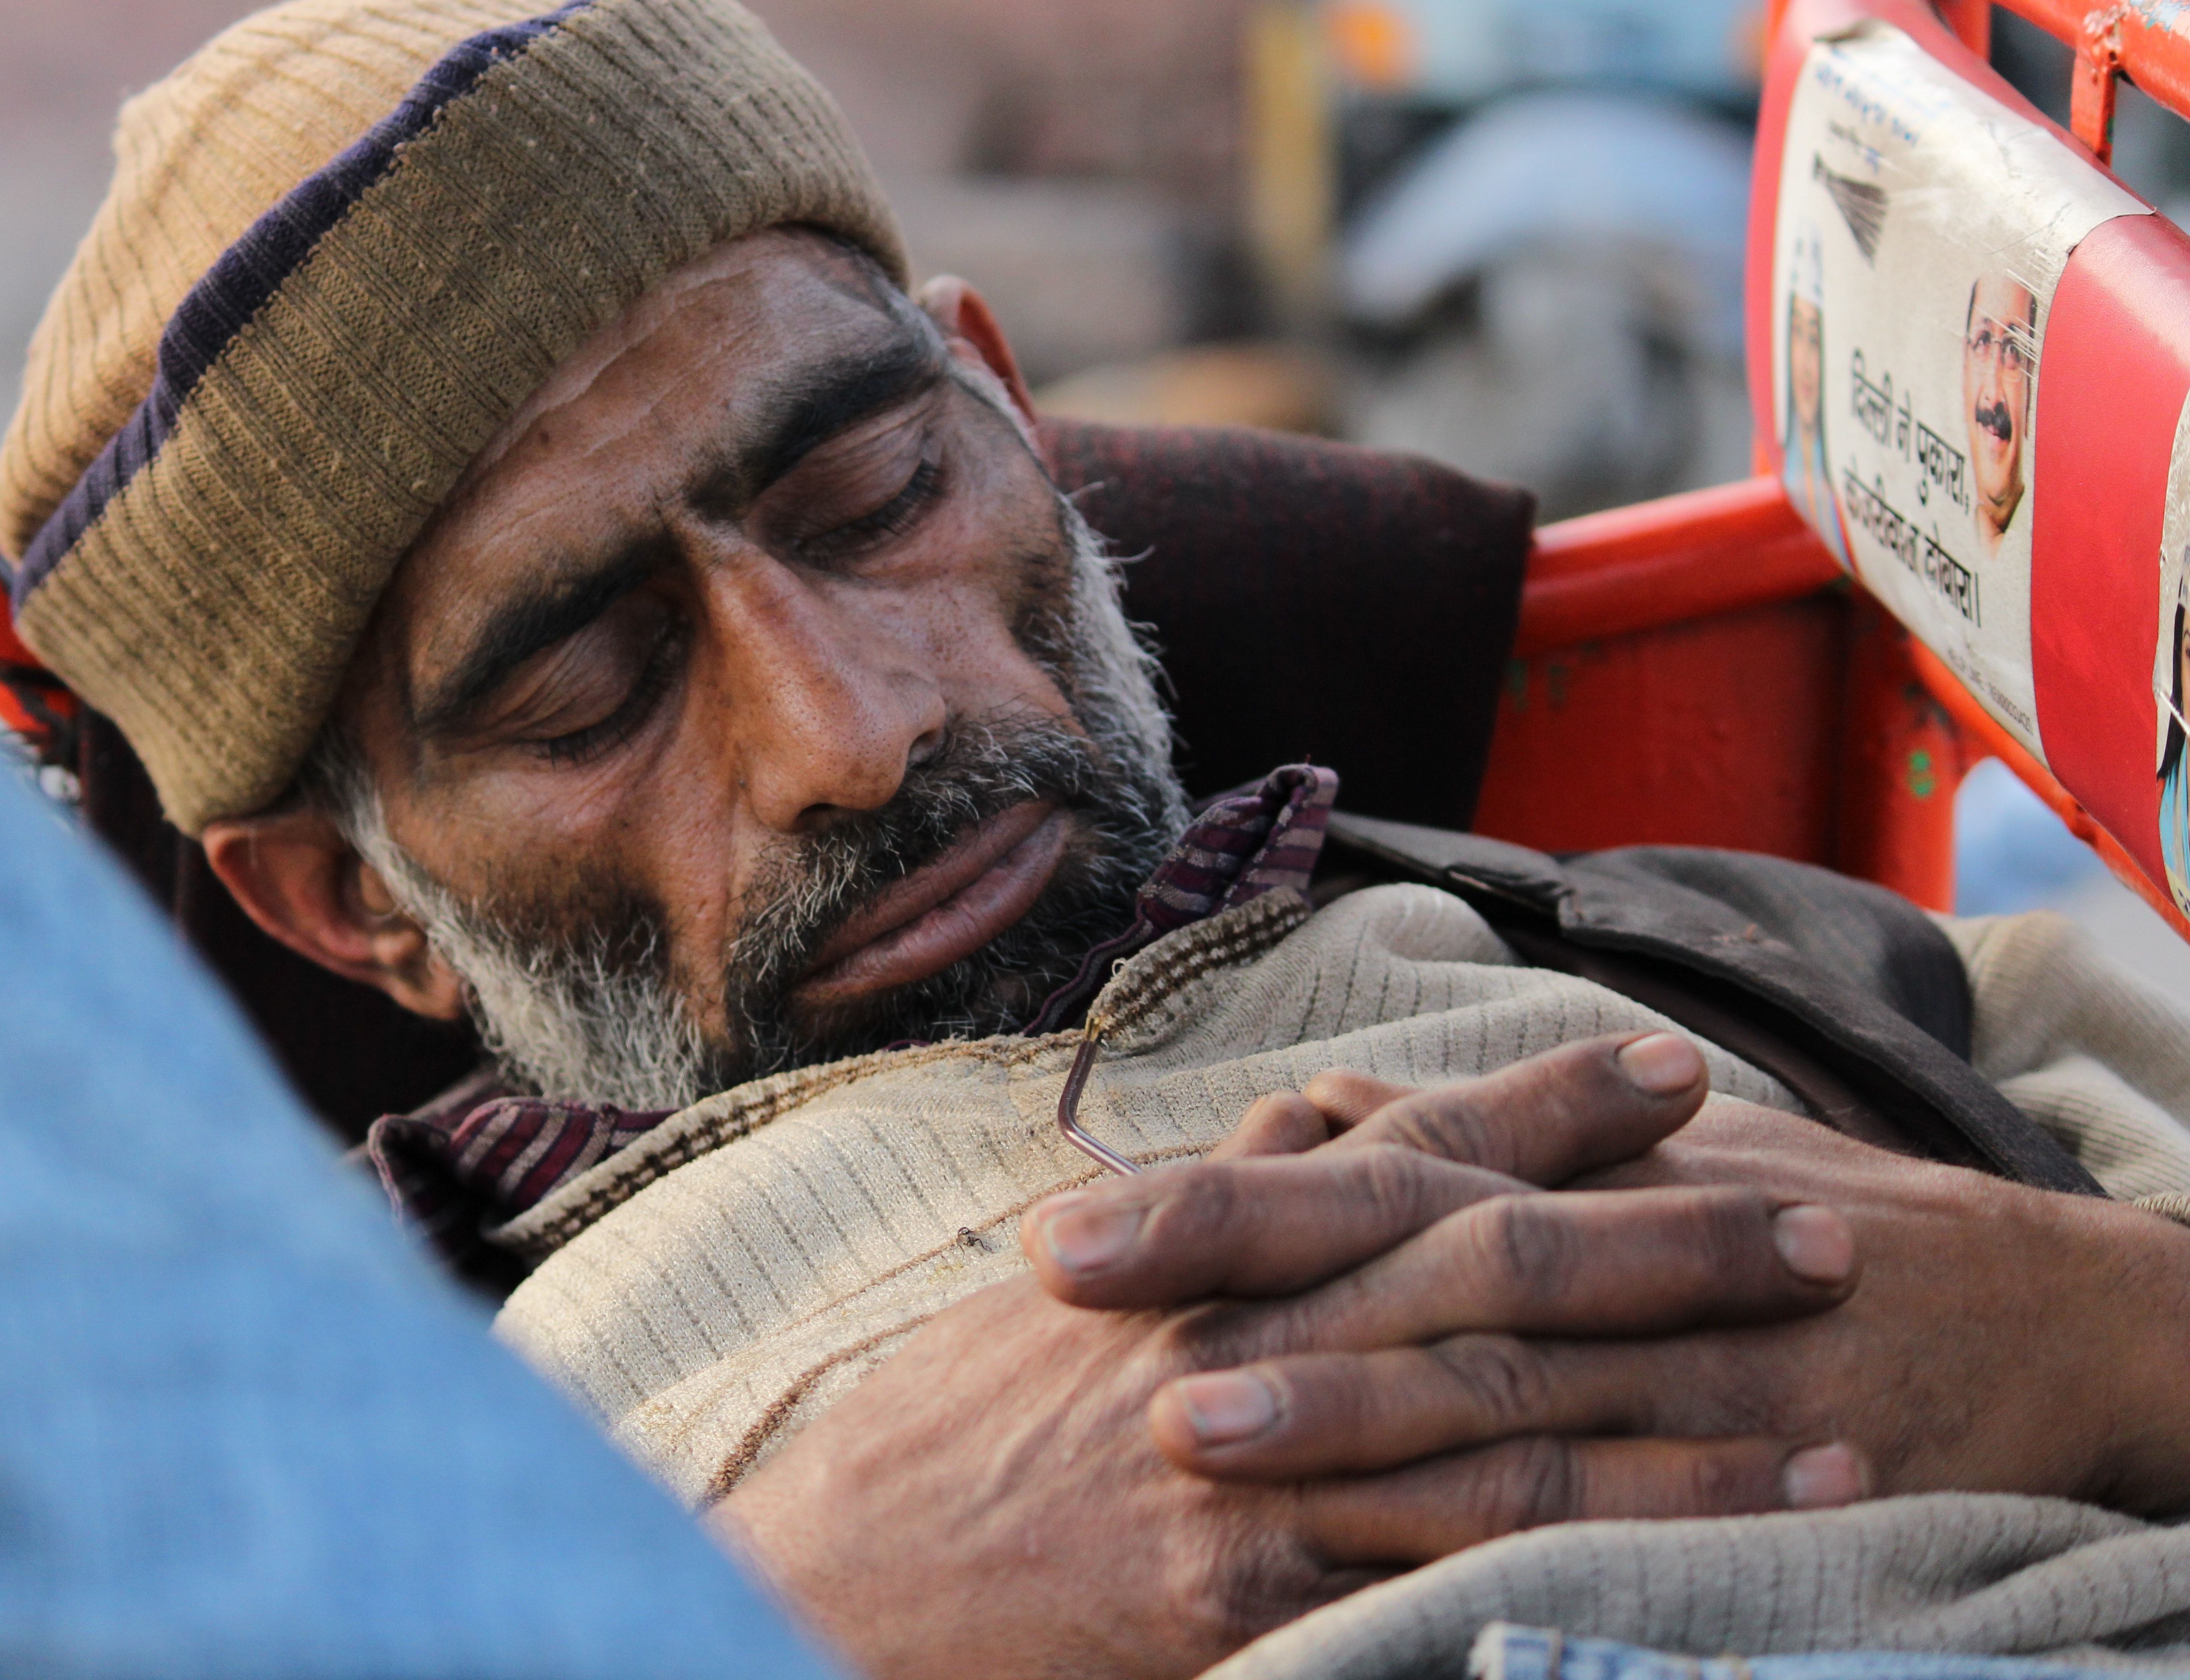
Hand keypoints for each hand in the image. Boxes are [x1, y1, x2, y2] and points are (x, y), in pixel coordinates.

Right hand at [709, 1035, 1858, 1679]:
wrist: (840, 1572)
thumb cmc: (954, 1424)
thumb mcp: (1076, 1278)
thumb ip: (1216, 1191)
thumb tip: (1326, 1106)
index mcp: (1203, 1254)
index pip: (1402, 1153)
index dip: (1546, 1108)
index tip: (1677, 1070)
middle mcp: (1246, 1345)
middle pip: (1490, 1277)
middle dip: (1667, 1248)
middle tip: (1824, 1224)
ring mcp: (1257, 1478)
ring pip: (1504, 1439)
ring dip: (1683, 1435)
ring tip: (1835, 1424)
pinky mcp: (1253, 1606)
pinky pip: (1446, 1584)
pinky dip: (1584, 1578)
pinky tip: (1705, 1580)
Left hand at [1135, 1073, 2189, 1523]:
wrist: (2007, 1299)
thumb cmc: (1783, 1211)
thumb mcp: (1624, 1155)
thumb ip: (1461, 1137)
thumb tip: (1318, 1109)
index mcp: (1536, 1177)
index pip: (1335, 1178)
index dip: (1196, 1196)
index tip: (1052, 1224)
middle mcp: (1573, 1257)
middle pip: (1372, 1257)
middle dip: (1218, 1267)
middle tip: (1059, 1280)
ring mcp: (1649, 1372)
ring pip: (1468, 1388)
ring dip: (1328, 1409)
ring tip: (1186, 1431)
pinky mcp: (1728, 1472)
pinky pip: (1602, 1514)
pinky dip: (1501, 1534)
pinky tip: (1391, 1572)